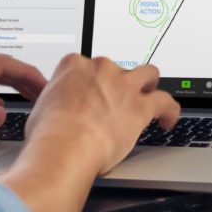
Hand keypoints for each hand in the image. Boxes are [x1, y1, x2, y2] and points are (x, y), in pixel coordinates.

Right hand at [0, 55, 179, 210]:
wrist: (64, 146)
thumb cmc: (49, 133)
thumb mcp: (41, 106)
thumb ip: (54, 101)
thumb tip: (53, 112)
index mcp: (75, 65)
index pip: (88, 66)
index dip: (91, 82)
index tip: (90, 93)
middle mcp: (101, 69)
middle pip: (117, 68)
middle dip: (117, 82)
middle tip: (115, 99)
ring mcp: (123, 85)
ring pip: (147, 74)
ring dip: (149, 84)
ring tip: (149, 95)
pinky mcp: (141, 106)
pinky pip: (165, 101)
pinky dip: (169, 110)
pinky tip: (167, 119)